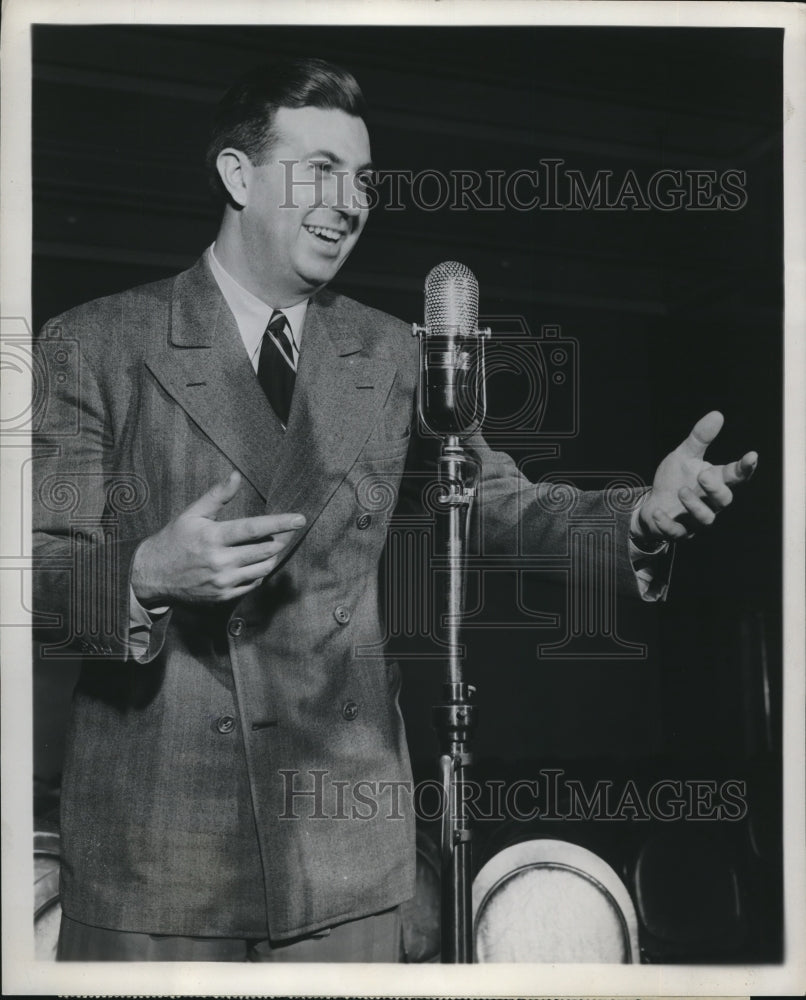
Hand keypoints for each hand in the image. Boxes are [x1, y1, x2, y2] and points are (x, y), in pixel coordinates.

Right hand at [131, 471, 304, 604]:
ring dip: (273, 556)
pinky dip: (261, 571)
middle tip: (288, 530)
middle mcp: (220, 561)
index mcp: (213, 537)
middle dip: (281, 539)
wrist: (152, 576)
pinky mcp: (224, 597)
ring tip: (273, 545)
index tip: (300, 518)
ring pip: (264, 568)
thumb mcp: (192, 514)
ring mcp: (223, 582)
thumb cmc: (174, 539)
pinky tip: (257, 561)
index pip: (254, 529)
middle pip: (265, 551)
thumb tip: (236, 475)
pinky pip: (254, 583)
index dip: (280, 524)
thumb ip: (217, 495)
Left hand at [634, 411, 756, 545]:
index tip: (751, 456)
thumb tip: (717, 414)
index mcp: (715, 482)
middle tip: (703, 475)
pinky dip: (668, 523)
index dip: (745, 468)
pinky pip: (677, 533)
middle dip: (716, 488)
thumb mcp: (684, 456)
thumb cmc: (675, 480)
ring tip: (682, 491)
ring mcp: (694, 520)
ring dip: (694, 505)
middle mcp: (710, 502)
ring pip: (706, 518)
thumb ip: (700, 438)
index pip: (736, 476)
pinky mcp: (678, 532)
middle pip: (725, 500)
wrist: (652, 505)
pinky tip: (658, 512)